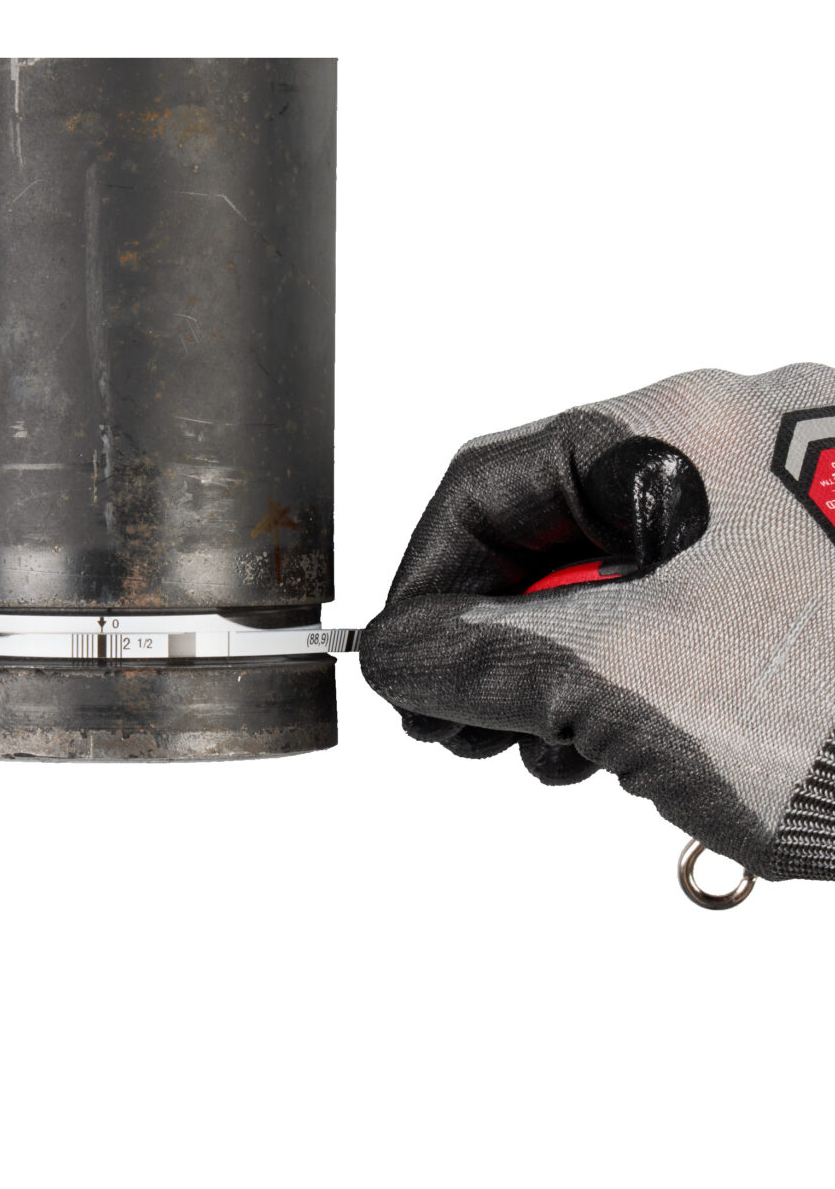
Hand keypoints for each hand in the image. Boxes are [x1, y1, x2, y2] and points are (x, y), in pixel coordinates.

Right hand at [359, 364, 834, 879]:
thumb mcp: (637, 686)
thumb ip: (484, 659)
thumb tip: (396, 651)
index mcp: (680, 431)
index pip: (484, 486)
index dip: (422, 586)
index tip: (401, 672)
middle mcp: (735, 445)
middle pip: (550, 532)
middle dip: (496, 642)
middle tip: (474, 733)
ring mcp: (788, 508)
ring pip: (620, 576)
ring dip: (569, 670)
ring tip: (570, 757)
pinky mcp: (822, 570)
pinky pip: (690, 607)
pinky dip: (647, 675)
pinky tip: (651, 746)